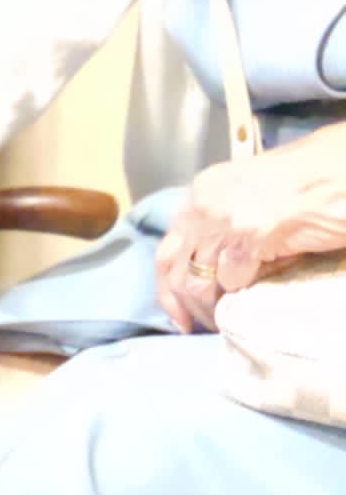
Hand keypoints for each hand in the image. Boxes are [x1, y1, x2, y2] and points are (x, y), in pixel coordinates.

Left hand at [155, 127, 345, 331]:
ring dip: (210, 308)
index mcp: (201, 192)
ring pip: (199, 282)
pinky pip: (233, 280)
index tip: (177, 314)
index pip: (165, 250)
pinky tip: (251, 298)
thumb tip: (213, 269)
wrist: (339, 168)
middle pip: (176, 271)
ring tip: (224, 319)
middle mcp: (204, 206)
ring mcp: (224, 222)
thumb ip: (223, 226)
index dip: (167, 288)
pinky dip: (241, 295)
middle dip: (184, 306)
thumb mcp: (247, 197)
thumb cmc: (303, 181)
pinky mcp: (250, 237)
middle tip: (197, 326)